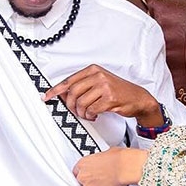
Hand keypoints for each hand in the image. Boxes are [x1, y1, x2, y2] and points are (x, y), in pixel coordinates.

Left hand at [44, 64, 163, 125]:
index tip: (47, 97)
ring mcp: (104, 86)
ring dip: (82, 113)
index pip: (69, 80)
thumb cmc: (118, 91)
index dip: (55, 90)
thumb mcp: (100, 83)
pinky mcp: (109, 98)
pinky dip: (90, 115)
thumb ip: (83, 86)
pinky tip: (95, 114)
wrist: (138, 98)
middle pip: (72, 93)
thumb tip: (62, 95)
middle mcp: (98, 75)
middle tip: (75, 112)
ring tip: (88, 114)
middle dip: (70, 106)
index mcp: (93, 70)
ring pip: (81, 103)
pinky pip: (91, 110)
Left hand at [73, 147, 147, 185]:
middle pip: (80, 183)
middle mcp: (83, 176)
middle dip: (89, 183)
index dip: (84, 174)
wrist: (126, 166)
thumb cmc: (119, 158)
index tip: (89, 175)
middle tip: (99, 180)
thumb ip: (98, 160)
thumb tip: (102, 161)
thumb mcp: (105, 153)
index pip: (76, 172)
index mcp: (82, 163)